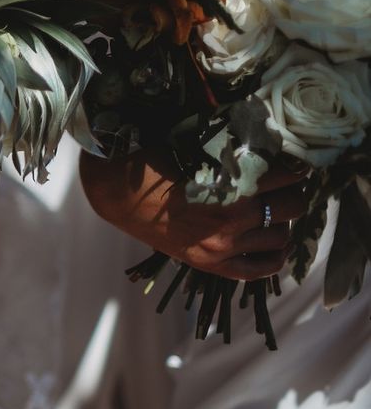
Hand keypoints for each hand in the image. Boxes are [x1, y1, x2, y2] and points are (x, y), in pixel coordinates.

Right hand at [79, 150, 308, 279]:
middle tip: (282, 183)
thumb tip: (269, 139)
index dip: (292, 165)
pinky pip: (258, 269)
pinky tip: (272, 240)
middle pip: (291, 206)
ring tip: (271, 207)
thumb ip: (233, 148)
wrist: (115, 191)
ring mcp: (220, 246)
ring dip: (280, 220)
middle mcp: (230, 220)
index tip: (290, 160)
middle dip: (290, 191)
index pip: (286, 175)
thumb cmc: (153, 161)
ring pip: (280, 236)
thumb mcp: (196, 146)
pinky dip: (273, 256)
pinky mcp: (209, 264)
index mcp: (228, 186)